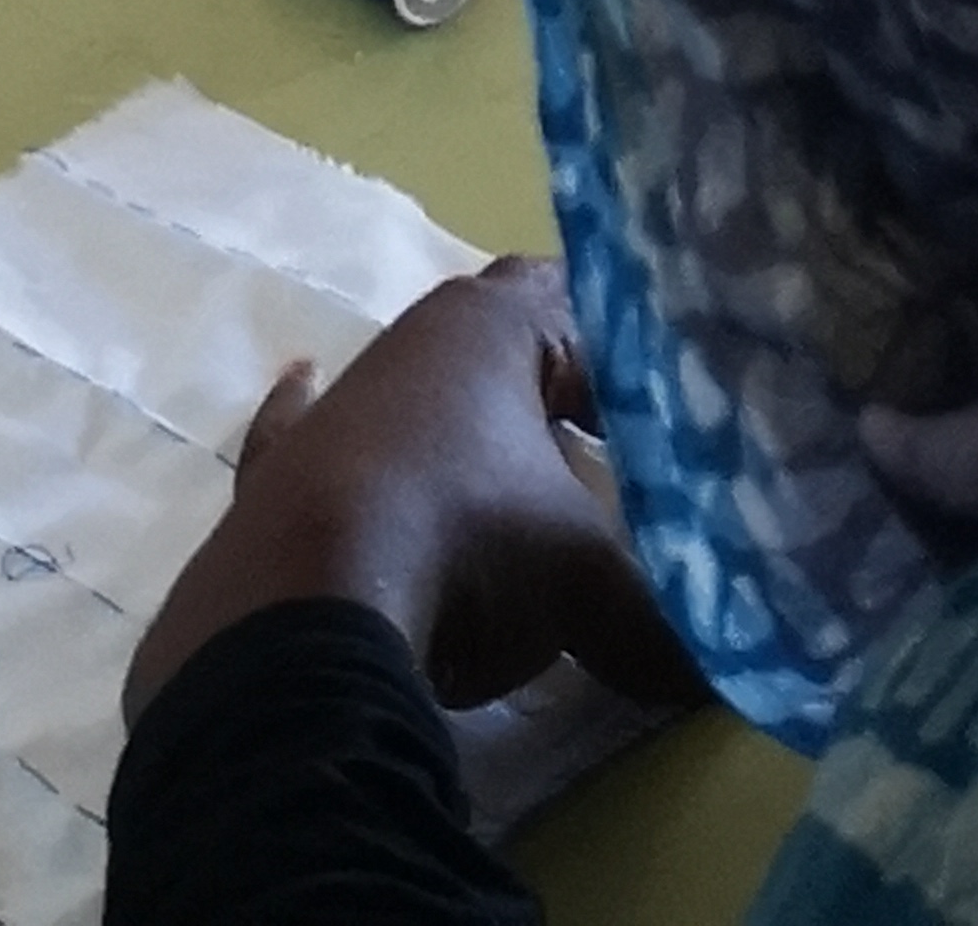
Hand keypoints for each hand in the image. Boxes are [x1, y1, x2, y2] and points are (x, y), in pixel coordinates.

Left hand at [124, 266, 699, 730]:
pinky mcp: (271, 486)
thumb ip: (654, 624)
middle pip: (487, 342)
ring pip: (402, 392)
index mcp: (489, 332)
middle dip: (539, 388)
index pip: (568, 300)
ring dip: (447, 430)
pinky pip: (297, 436)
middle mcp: (405, 349)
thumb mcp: (585, 585)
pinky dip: (309, 425)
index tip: (654, 398)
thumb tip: (706, 676)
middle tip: (592, 441)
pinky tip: (299, 390)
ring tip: (496, 486)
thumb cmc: (466, 549)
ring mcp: (330, 415)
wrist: (299, 622)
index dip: (614, 347)